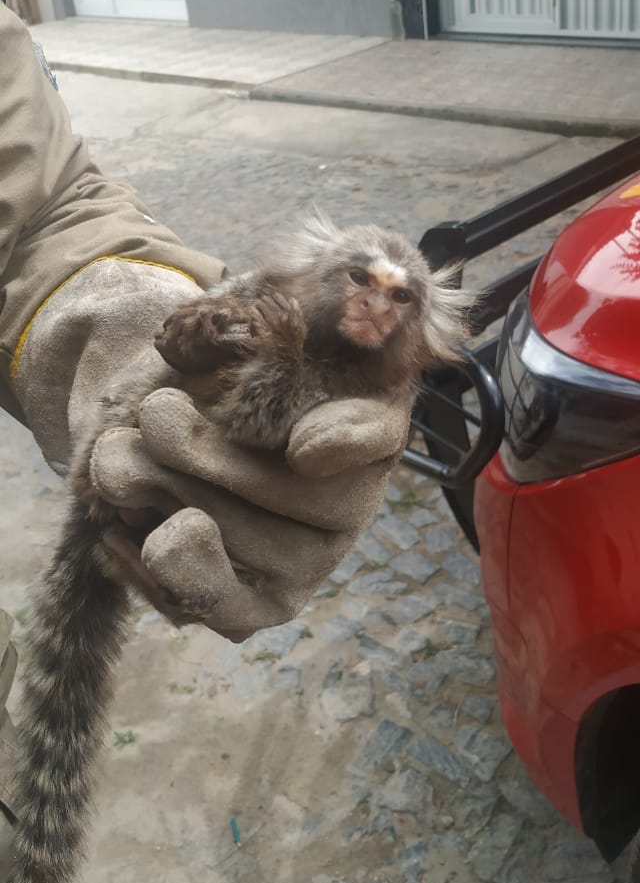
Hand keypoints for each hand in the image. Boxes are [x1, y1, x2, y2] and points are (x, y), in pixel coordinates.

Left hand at [14, 259, 410, 641]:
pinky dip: (150, 573)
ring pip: (246, 554)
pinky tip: (115, 532)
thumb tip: (383, 274)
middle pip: (299, 502)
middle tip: (154, 417)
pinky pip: (207, 609)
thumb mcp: (284, 287)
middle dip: (209, 463)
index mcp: (365, 414)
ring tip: (118, 459)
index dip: (347, 443)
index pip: (376, 435)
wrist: (172, 394)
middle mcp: (347, 499)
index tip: (304, 445)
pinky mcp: (248, 601)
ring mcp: (301, 559)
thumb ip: (335, 275)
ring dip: (166, 501)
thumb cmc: (242, 338)